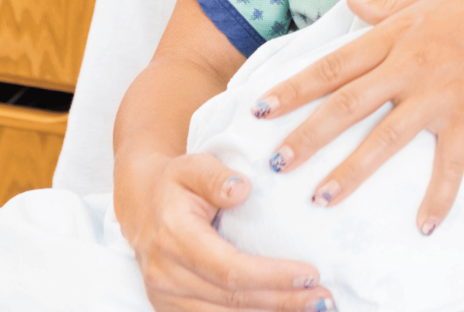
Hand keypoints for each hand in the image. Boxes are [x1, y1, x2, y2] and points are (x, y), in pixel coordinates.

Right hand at [115, 151, 332, 311]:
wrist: (140, 202)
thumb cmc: (175, 181)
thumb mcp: (195, 165)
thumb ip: (217, 177)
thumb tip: (242, 189)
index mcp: (174, 238)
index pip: (229, 268)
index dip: (271, 276)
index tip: (309, 273)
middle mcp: (166, 274)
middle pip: (231, 299)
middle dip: (282, 301)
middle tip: (323, 298)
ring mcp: (165, 295)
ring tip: (311, 308)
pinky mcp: (170, 307)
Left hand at [253, 0, 463, 235]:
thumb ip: (385, 6)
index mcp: (393, 38)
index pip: (333, 66)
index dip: (293, 88)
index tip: (259, 109)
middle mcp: (408, 67)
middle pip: (346, 105)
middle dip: (307, 135)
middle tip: (275, 162)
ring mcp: (437, 95)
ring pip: (385, 138)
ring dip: (351, 170)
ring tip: (321, 198)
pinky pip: (450, 164)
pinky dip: (438, 196)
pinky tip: (424, 226)